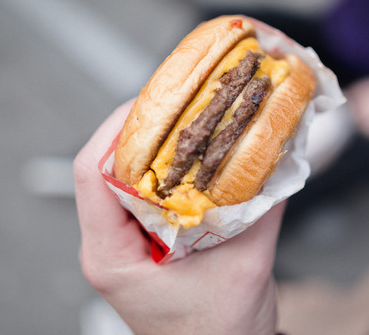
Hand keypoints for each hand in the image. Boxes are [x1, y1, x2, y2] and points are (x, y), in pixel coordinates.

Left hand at [74, 99, 284, 334]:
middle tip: (181, 101)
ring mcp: (122, 243)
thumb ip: (262, 207)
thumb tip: (276, 152)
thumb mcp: (247, 266)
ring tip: (189, 120)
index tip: (156, 103)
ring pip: (124, 175)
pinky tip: (198, 154)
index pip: (92, 174)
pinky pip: (145, 191)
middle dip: (143, 127)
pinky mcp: (142, 241)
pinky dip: (170, 167)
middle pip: (106, 166)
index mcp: (113, 257)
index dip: (118, 129)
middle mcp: (108, 246)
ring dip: (157, 144)